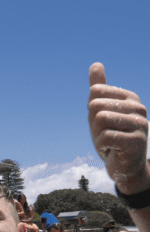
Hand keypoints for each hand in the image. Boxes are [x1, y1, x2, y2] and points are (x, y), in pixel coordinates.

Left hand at [88, 63, 149, 193]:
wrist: (124, 166)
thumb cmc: (111, 138)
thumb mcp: (100, 112)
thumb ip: (99, 89)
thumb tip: (96, 64)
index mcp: (130, 98)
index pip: (95, 93)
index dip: (91, 111)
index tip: (102, 123)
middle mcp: (139, 108)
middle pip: (96, 106)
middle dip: (94, 125)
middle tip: (105, 135)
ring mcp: (141, 124)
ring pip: (101, 120)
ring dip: (97, 136)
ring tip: (109, 143)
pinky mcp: (138, 141)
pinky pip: (105, 137)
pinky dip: (101, 146)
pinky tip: (111, 150)